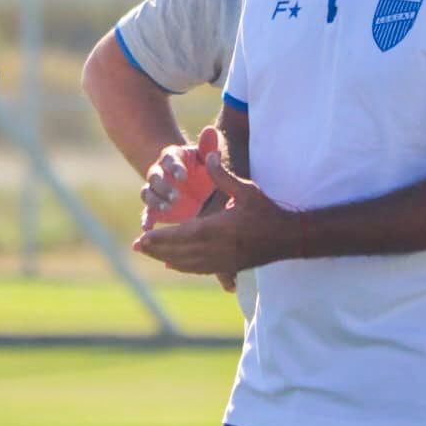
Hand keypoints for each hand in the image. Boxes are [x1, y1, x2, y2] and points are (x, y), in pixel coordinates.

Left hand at [133, 148, 294, 274]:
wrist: (288, 238)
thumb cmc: (267, 212)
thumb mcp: (246, 190)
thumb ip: (223, 175)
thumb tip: (207, 157)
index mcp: (217, 229)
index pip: (180, 235)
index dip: (160, 238)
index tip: (142, 237)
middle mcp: (216, 249)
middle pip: (178, 251)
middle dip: (156, 248)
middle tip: (137, 246)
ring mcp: (222, 260)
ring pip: (186, 262)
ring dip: (165, 258)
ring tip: (149, 253)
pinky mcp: (228, 266)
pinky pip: (198, 269)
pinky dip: (182, 266)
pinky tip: (171, 264)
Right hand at [140, 127, 219, 228]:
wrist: (191, 185)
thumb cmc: (201, 168)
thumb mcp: (206, 158)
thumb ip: (208, 146)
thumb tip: (210, 129)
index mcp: (171, 158)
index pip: (170, 160)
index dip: (175, 168)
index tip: (184, 176)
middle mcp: (159, 172)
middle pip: (154, 177)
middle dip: (163, 187)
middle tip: (176, 197)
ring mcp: (155, 190)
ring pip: (148, 193)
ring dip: (155, 201)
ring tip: (167, 209)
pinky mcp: (154, 207)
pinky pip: (146, 213)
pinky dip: (145, 220)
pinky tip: (147, 228)